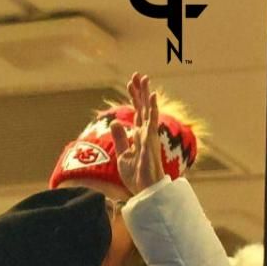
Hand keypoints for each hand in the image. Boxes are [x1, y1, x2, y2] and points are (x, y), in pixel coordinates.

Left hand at [108, 72, 165, 195]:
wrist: (143, 190)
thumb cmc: (136, 175)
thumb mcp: (122, 154)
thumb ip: (120, 138)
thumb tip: (115, 122)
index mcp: (139, 135)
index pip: (136, 112)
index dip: (134, 98)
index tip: (130, 83)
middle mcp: (146, 132)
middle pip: (142, 107)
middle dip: (139, 91)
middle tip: (137, 75)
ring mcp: (149, 135)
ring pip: (147, 110)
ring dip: (145, 94)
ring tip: (144, 79)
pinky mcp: (150, 141)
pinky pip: (151, 121)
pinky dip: (151, 108)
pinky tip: (151, 96)